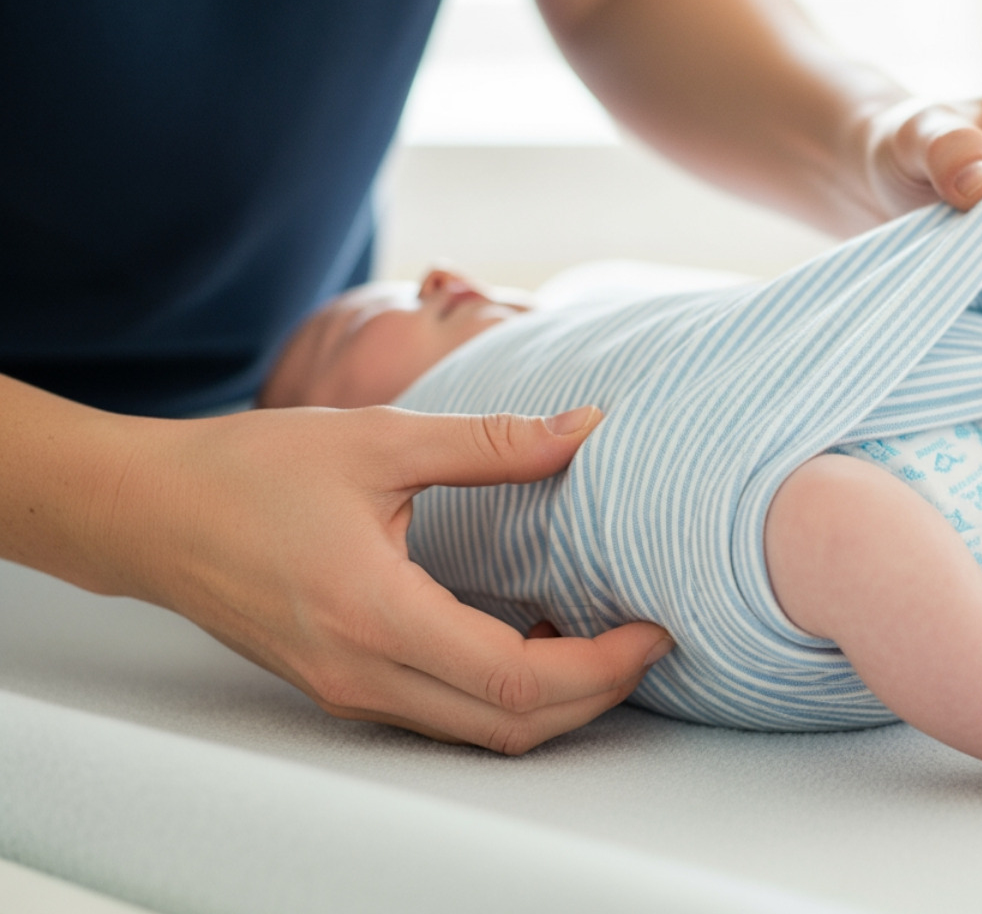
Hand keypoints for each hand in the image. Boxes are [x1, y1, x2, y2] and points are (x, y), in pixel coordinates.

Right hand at [118, 404, 672, 752]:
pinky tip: (533, 638)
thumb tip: (586, 427)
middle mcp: (363, 674)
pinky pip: (444, 716)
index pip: (517, 680)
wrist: (147, 513)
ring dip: (554, 702)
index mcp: (375, 614)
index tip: (653, 625)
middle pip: (510, 726)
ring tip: (603, 639)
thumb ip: (492, 443)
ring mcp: (349, 692)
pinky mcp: (343, 687)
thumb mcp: (377, 441)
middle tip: (646, 639)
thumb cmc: (249, 470)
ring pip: (478, 733)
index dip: (601, 664)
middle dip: (596, 695)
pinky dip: (504, 695)